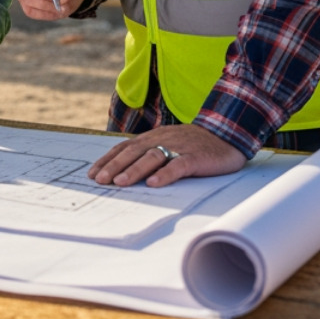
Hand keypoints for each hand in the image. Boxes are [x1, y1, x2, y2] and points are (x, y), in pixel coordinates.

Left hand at [88, 125, 246, 187]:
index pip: (124, 148)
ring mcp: (179, 147)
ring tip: (120, 182)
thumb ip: (148, 154)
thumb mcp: (166, 145)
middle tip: (100, 180)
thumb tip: (122, 171)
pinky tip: (154, 183)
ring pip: (153, 157)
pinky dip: (166, 174)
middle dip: (115, 166)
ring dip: (135, 170)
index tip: (93, 173)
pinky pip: (179, 165)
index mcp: (152, 138)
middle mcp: (162, 140)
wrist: (226, 135)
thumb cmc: (192, 144)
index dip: (108, 160)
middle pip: (134, 152)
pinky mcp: (196, 157)